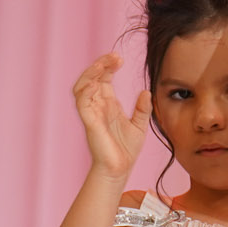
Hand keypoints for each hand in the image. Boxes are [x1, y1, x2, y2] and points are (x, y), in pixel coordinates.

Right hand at [71, 53, 148, 178]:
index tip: (120, 59)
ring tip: (102, 65)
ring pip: (82, 86)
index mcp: (108, 103)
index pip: (103, 78)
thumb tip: (146, 91)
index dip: (109, 65)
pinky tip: (96, 83)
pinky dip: (86, 91)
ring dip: (90, 73)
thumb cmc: (126, 150)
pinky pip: (82, 103)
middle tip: (114, 57)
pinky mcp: (89, 122)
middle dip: (100, 64)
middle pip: (92, 77)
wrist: (120, 169)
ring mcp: (92, 113)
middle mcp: (97, 105)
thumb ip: (142, 108)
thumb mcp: (139, 125)